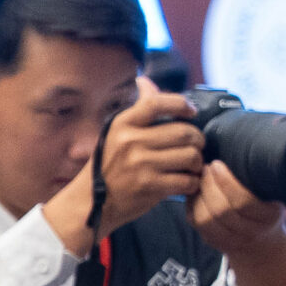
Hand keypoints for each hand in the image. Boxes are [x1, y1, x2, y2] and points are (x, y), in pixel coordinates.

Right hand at [42, 84, 202, 257]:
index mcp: (123, 125)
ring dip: (197, 162)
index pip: (159, 103)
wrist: (88, 205)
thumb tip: (145, 81)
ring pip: (190, 156)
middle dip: (198, 140)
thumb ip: (137, 109)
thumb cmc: (105, 167)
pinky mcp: (149, 187)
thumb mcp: (115, 134)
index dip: (182, 104)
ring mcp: (140, 165)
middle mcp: (131, 142)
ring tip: (191, 166)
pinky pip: (186, 180)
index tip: (191, 112)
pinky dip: (192, 183)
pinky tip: (186, 182)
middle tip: (196, 146)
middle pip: (184, 132)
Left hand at [188, 160, 285, 285]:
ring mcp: (230, 241)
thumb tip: (242, 144)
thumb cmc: (268, 206)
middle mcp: (251, 232)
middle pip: (221, 210)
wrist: (261, 243)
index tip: (217, 164)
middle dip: (209, 185)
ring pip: (205, 219)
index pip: (244, 202)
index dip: (226, 182)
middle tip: (204, 166)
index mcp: (269, 216)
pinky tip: (194, 189)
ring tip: (199, 175)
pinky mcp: (213, 242)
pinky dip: (191, 204)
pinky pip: (196, 223)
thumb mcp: (274, 192)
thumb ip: (262, 176)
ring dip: (198, 194)